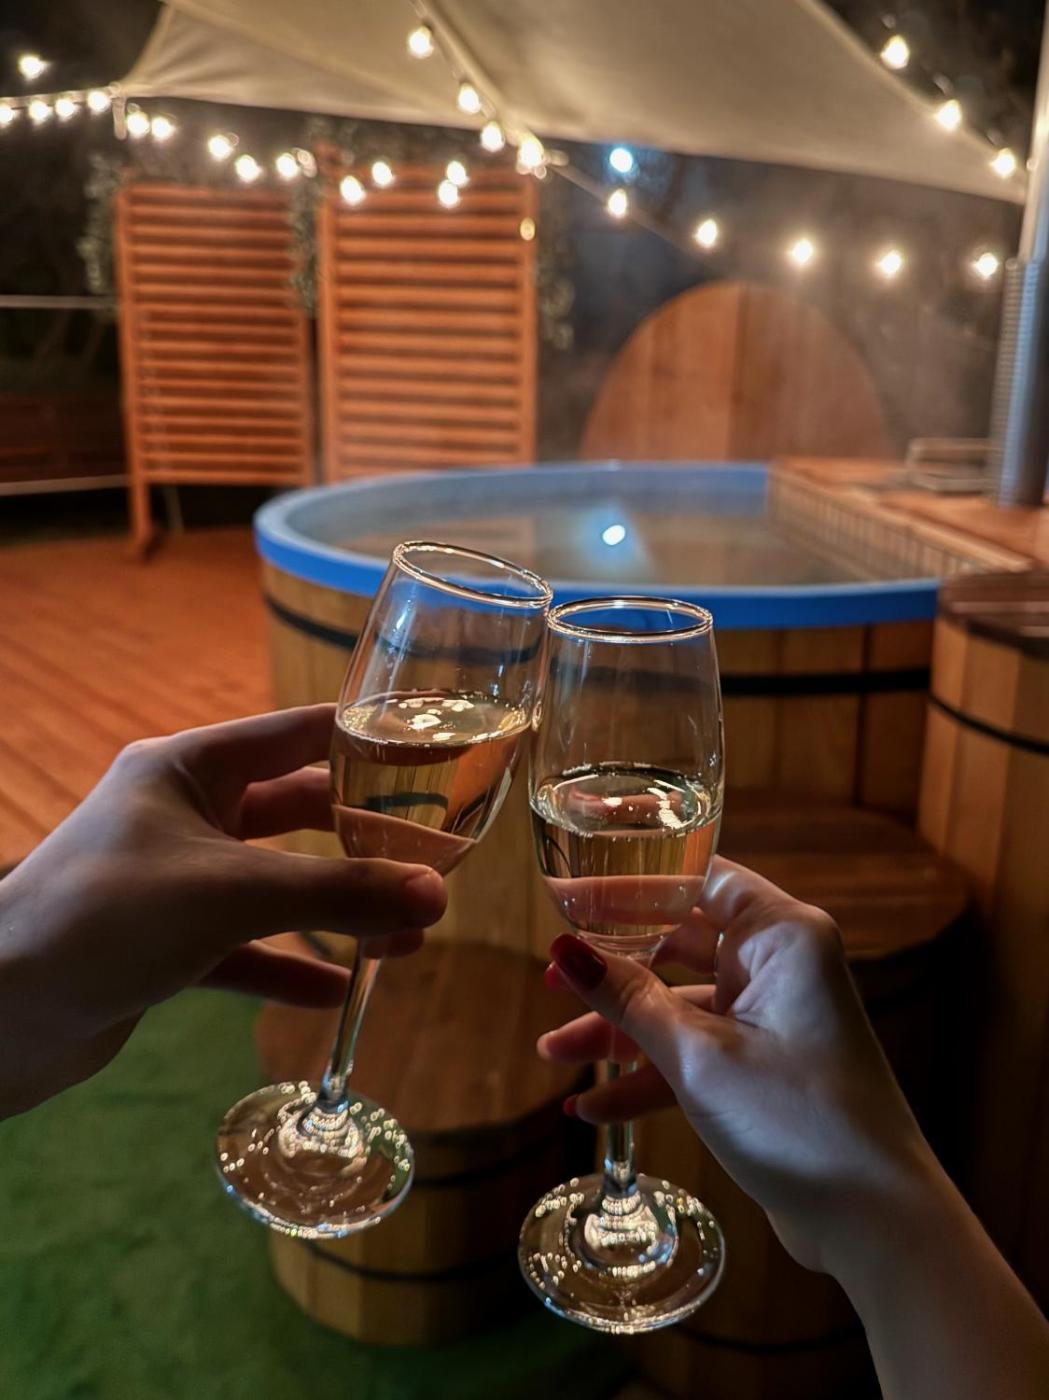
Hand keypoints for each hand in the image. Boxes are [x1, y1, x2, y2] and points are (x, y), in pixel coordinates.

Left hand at [0, 705, 445, 1117]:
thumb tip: (438, 896)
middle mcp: (182, 813)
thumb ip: (339, 893)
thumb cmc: (106, 919)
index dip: (366, 742)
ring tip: (404, 940)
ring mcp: (173, 879)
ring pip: (276, 885)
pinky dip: (289, 964)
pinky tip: (337, 993)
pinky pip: (244, 946)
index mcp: (187, 767)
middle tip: (432, 866)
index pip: (296, 734)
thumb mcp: (233, 894)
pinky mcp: (164, 941)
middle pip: (297, 813)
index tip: (436, 756)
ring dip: (337, 909)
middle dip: (364, 842)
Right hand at [539, 856, 933, 1274]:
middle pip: (680, 943)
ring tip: (553, 1055)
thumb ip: (629, 1000)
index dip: (631, 885)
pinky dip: (649, 1075)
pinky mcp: (763, 1067)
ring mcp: (772, 1017)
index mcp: (781, 935)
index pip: (696, 879)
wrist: (874, 1221)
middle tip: (552, 980)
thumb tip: (566, 949)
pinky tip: (595, 1107)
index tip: (570, 897)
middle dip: (613, 969)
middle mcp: (780, 964)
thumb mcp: (699, 1056)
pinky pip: (694, 1053)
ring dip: (620, 1033)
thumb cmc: (798, 1119)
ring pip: (679, 1005)